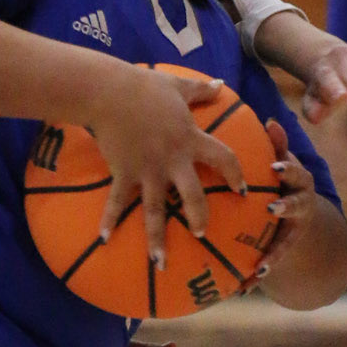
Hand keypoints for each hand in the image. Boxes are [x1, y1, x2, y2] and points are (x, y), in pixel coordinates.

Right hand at [87, 68, 245, 268]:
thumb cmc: (144, 87)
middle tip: (202, 234)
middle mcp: (172, 161)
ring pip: (155, 211)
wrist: (109, 92)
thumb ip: (201, 89)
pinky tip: (104, 239)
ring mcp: (147, 170)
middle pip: (193, 196)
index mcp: (189, 139)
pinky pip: (116, 202)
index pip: (223, 159)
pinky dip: (109, 220)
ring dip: (157, 237)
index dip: (236, 176)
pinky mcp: (123, 172)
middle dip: (199, 217)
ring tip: (160, 262)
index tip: (243, 190)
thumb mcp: (177, 86)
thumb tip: (220, 85)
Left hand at [255, 117, 317, 271]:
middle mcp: (301, 204)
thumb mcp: (280, 162)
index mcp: (298, 180)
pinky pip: (273, 260)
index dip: (287, 169)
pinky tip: (245, 286)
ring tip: (260, 266)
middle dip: (286, 206)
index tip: (274, 168)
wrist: (297, 211)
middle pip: (297, 204)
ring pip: (286, 241)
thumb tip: (271, 120)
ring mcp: (295, 227)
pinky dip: (259, 273)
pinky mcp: (285, 246)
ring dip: (274, 252)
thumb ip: (276, 145)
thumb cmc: (280, 178)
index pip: (295, 171)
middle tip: (272, 208)